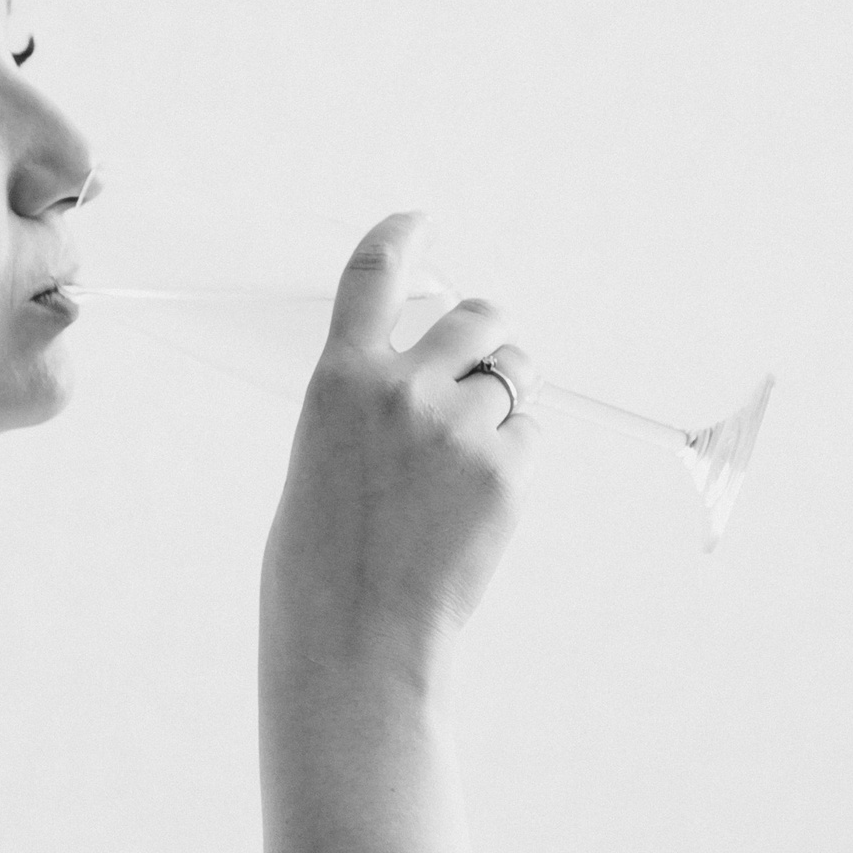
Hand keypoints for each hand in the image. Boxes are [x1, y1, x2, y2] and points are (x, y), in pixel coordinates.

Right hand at [261, 210, 540, 681]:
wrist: (355, 630)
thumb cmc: (324, 555)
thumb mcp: (323, 454)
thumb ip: (370, 402)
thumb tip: (437, 373)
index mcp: (339, 379)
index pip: (373, 276)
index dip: (401, 237)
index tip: (421, 221)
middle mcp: (400, 388)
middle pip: (474, 316)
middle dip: (486, 330)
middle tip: (483, 357)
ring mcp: (457, 427)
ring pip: (512, 376)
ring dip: (503, 397)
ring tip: (468, 457)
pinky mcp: (503, 469)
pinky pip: (529, 436)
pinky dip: (514, 457)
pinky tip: (478, 500)